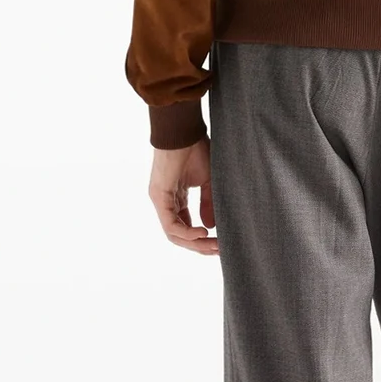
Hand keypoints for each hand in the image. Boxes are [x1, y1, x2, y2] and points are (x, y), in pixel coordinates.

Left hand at [148, 139, 218, 254]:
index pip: (185, 227)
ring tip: (214, 246)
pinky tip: (203, 233)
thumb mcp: (208, 182)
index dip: (202, 239)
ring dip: (195, 243)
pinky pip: (171, 224)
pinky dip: (187, 232)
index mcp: (176, 198)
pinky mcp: (159, 197)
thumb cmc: (196, 149)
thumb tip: (211, 227)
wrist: (184, 131)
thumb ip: (208, 204)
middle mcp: (166, 202)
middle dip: (201, 246)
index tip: (221, 244)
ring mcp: (160, 201)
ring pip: (174, 234)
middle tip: (220, 250)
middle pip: (180, 235)